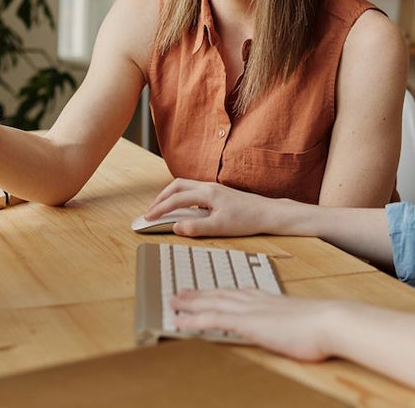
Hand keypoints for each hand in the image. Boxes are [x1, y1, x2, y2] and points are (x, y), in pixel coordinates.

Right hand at [143, 178, 276, 236]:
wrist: (268, 213)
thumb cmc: (247, 220)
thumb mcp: (220, 228)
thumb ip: (196, 227)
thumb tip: (175, 227)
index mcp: (207, 194)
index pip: (175, 199)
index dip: (159, 209)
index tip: (147, 218)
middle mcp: (208, 187)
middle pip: (176, 186)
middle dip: (161, 198)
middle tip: (151, 211)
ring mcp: (214, 187)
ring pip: (185, 186)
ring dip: (171, 195)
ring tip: (163, 208)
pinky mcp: (218, 192)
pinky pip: (193, 190)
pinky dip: (182, 196)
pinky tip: (184, 208)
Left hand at [172, 289, 341, 361]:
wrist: (329, 321)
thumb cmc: (323, 326)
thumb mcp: (303, 321)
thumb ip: (291, 322)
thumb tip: (293, 328)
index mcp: (269, 299)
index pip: (238, 293)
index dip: (219, 291)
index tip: (208, 290)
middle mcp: (255, 301)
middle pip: (220, 294)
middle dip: (199, 294)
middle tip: (181, 292)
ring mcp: (250, 310)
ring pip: (211, 304)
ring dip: (190, 303)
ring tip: (173, 302)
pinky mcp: (247, 323)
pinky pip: (212, 320)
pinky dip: (193, 320)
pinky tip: (179, 322)